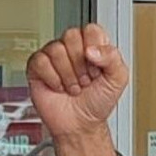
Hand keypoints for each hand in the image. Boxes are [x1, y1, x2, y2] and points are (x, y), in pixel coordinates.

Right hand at [26, 25, 129, 142]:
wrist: (80, 126)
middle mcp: (72, 48)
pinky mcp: (37, 69)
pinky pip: (40, 61)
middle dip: (80, 65)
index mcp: (92, 45)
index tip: (97, 69)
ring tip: (72, 86)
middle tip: (84, 79)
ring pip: (56, 49)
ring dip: (67, 75)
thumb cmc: (98, 103)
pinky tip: (58, 87)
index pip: (90, 29)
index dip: (94, 50)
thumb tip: (91, 49)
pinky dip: (51, 78)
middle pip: (71, 35)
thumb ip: (113, 56)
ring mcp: (53, 57)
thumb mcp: (118, 79)